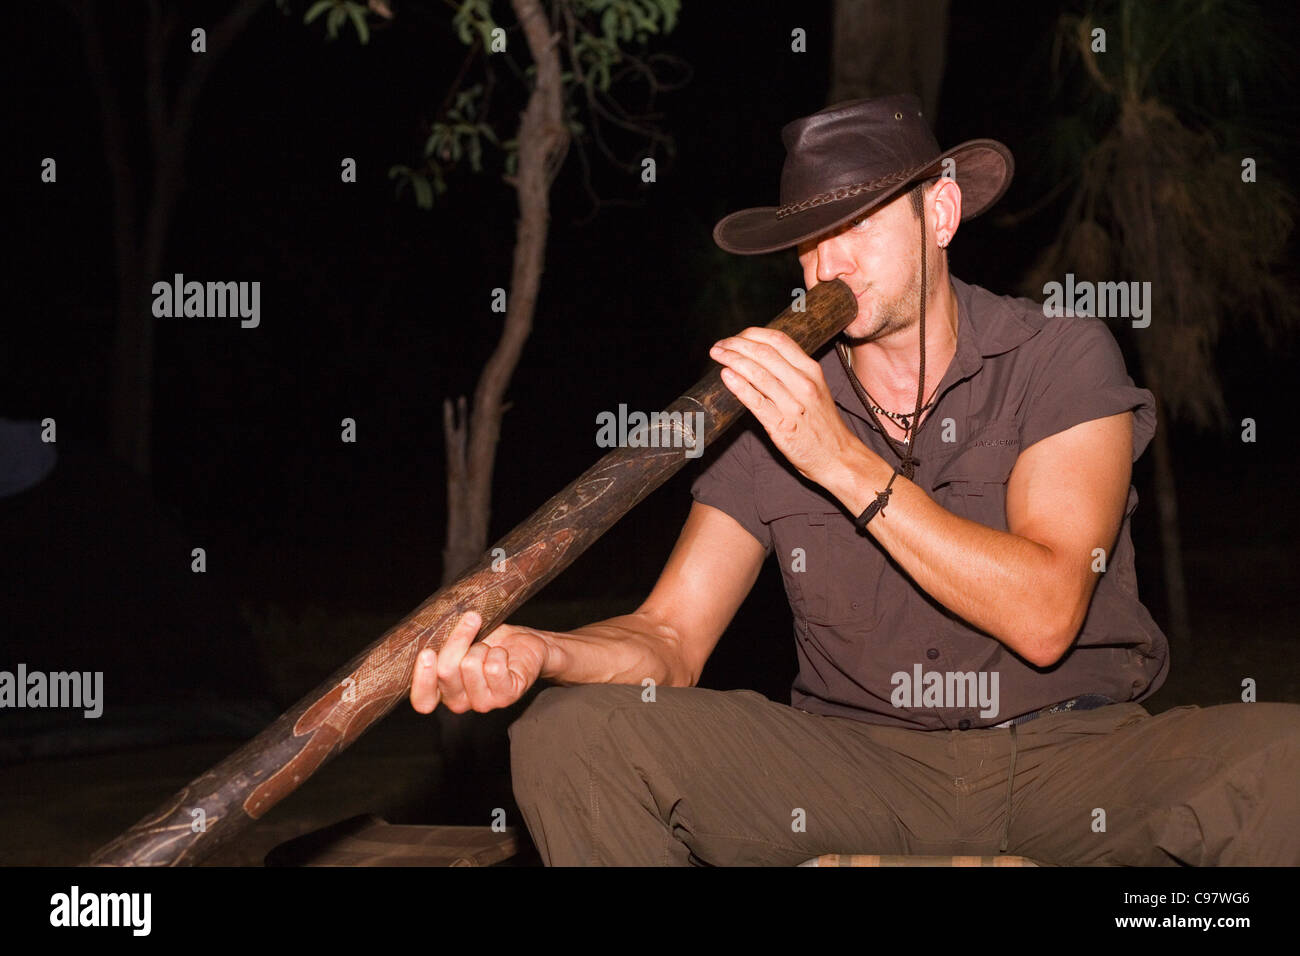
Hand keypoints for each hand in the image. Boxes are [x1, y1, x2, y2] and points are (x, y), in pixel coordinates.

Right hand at [409, 611, 549, 713]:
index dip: (422, 678)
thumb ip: (442, 645)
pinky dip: (499, 652)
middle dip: (458, 639)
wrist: (525, 643)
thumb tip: (430, 633)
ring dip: (482, 647)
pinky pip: (494, 668)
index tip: (427, 652)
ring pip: (470, 665)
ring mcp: (483, 702)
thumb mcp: (460, 641)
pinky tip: (503, 654)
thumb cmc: (490, 640)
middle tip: (471, 619)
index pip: (422, 700)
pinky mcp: (506, 696)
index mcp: (442, 690)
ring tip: (490, 648)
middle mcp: (459, 702)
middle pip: (446, 671)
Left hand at [710, 327, 857, 485]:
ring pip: (758, 373)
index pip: (778, 340)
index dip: (752, 335)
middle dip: (736, 345)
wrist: (838, 457)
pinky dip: (739, 386)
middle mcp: (803, 383)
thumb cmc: (822, 424)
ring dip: (732, 360)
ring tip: (717, 355)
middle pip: (764, 353)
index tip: (736, 337)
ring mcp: (793, 405)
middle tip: (719, 345)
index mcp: (811, 370)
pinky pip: (757, 402)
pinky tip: (726, 376)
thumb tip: (761, 357)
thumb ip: (792, 371)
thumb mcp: (814, 388)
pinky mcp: (782, 426)